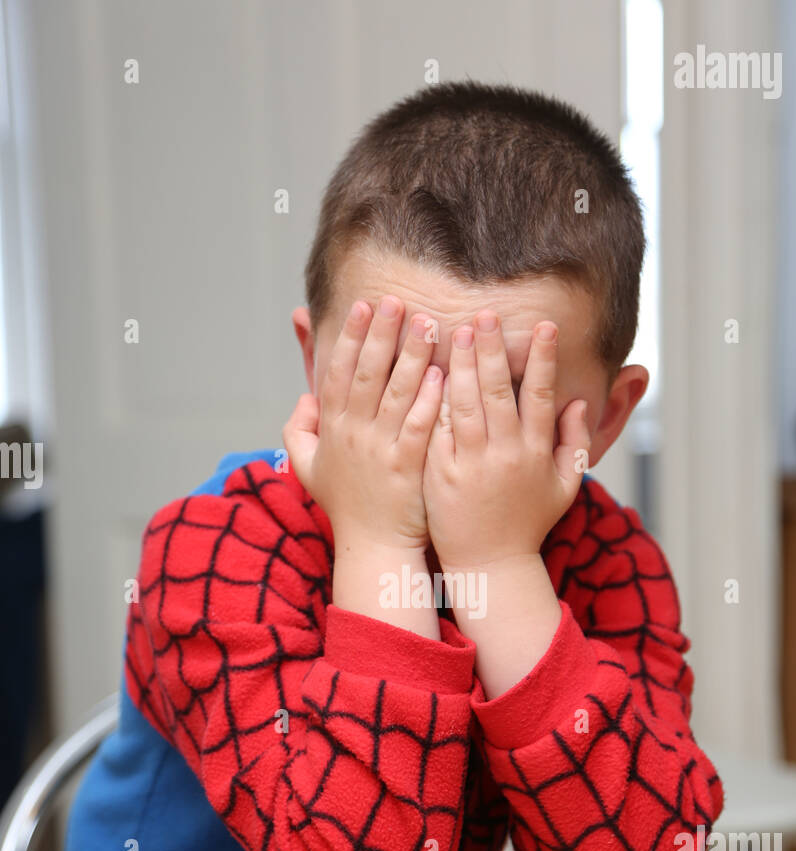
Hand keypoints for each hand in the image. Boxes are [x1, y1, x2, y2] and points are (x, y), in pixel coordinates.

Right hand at [284, 296, 443, 552]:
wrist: (373, 550)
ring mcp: (381, 451)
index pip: (338, 373)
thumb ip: (299, 431)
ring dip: (411, 356)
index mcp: (332, 430)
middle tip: (397, 300)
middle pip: (367, 374)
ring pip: (395, 394)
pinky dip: (429, 400)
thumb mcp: (309, 470)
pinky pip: (419, 427)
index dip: (350, 337)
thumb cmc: (347, 508)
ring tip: (428, 324)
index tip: (364, 305)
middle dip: (381, 334)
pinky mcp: (408, 468)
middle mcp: (354, 435)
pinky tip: (442, 374)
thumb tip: (303, 400)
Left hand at [422, 311, 588, 570]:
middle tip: (487, 314)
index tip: (543, 326)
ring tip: (459, 330)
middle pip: (499, 391)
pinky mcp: (440, 473)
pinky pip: (437, 428)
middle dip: (494, 349)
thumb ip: (574, 443)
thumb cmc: (528, 524)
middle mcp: (505, 454)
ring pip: (466, 404)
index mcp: (537, 453)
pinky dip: (435, 399)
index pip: (542, 396)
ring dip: (463, 364)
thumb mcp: (564, 487)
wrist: (490, 565)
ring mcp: (470, 464)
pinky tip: (430, 370)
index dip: (543, 359)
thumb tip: (578, 403)